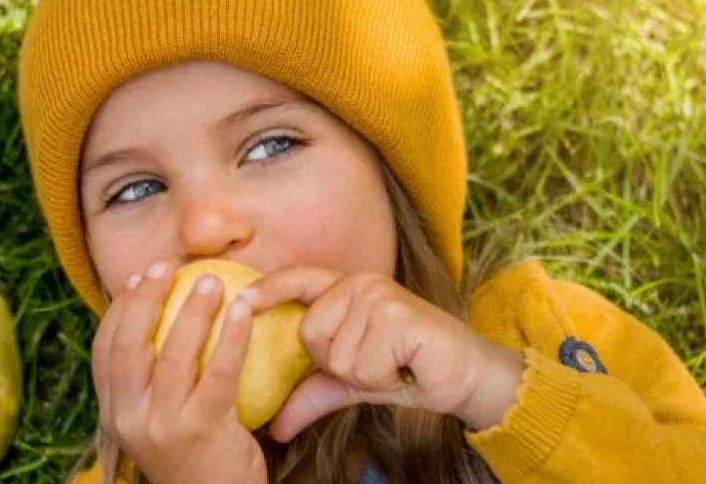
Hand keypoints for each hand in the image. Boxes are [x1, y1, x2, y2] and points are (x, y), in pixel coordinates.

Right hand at [93, 262, 267, 483]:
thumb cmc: (195, 456)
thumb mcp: (159, 420)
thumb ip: (153, 380)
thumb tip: (160, 315)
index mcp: (114, 413)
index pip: (104, 350)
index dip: (119, 309)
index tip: (137, 278)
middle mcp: (129, 418)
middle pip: (130, 345)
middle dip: (145, 299)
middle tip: (166, 267)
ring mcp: (163, 425)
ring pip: (173, 355)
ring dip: (192, 310)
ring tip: (210, 281)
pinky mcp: (202, 430)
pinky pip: (219, 373)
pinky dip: (231, 337)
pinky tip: (242, 311)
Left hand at [238, 266, 525, 441]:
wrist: (464, 377)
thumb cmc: (408, 371)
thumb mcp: (352, 383)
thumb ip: (312, 394)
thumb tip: (275, 427)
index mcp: (346, 289)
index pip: (298, 279)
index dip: (268, 288)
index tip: (240, 300)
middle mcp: (360, 284)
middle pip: (310, 333)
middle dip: (339, 364)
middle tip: (376, 363)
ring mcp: (379, 296)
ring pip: (336, 354)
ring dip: (366, 375)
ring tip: (393, 365)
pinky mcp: (397, 315)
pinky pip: (363, 364)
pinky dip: (383, 379)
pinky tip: (405, 368)